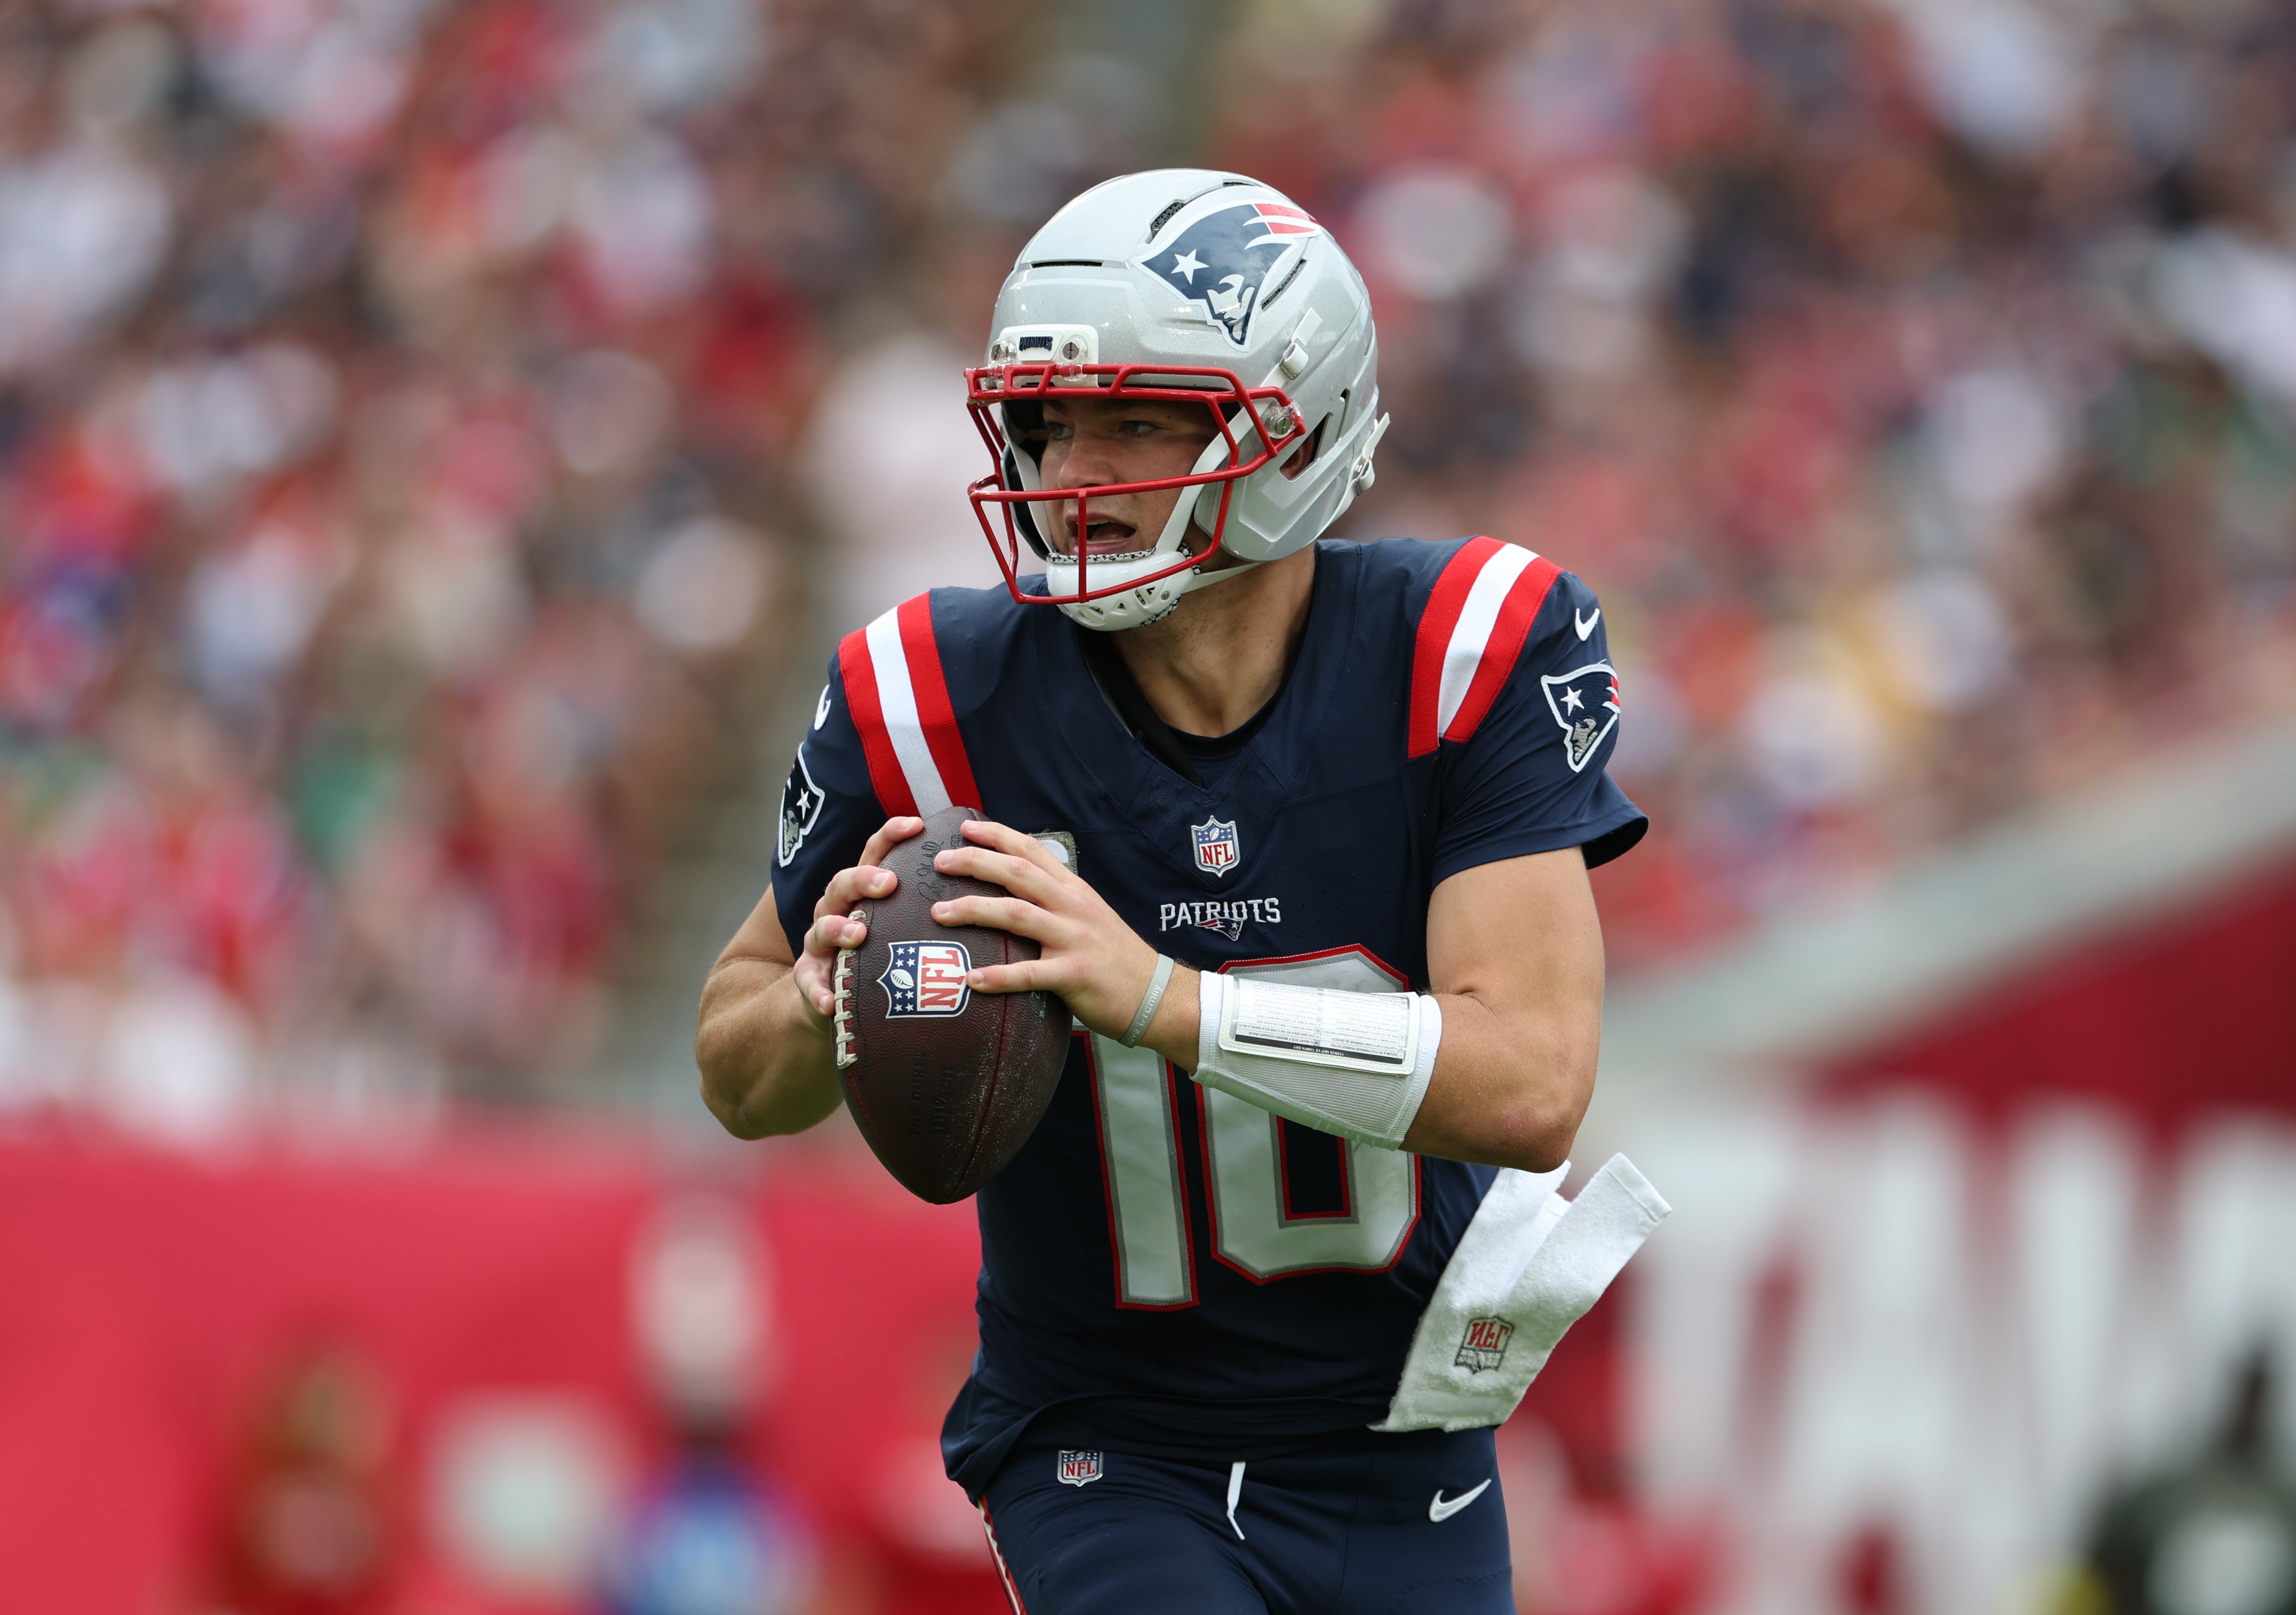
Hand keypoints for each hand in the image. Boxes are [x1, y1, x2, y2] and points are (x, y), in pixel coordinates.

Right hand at [791, 816, 923, 1019]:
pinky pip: (809, 983)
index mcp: (862, 892)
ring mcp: (820, 943)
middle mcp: (836, 909)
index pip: (874, 854)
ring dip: (838, 928)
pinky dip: (817, 991)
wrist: (840, 998)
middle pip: (843, 883)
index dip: (891, 836)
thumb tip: (985, 886)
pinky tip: (827, 1002)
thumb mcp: (901, 923)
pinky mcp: (810, 978)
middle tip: (889, 881)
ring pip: (822, 928)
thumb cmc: (882, 953)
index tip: (917, 823)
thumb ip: (927, 904)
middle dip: (864, 879)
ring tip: (858, 934)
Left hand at [928, 820, 1175, 1043]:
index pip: (1031, 850)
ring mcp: (1074, 939)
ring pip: (1018, 914)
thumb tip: (1014, 888)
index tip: (964, 828)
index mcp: (1073, 890)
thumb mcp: (1088, 914)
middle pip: (1018, 873)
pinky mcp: (1075, 974)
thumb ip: (1055, 899)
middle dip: (976, 863)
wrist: (1155, 993)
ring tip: (939, 912)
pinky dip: (999, 976)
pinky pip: (1030, 974)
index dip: (997, 835)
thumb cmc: (1114, 957)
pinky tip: (972, 980)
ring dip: (975, 910)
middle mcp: (1072, 907)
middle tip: (940, 862)